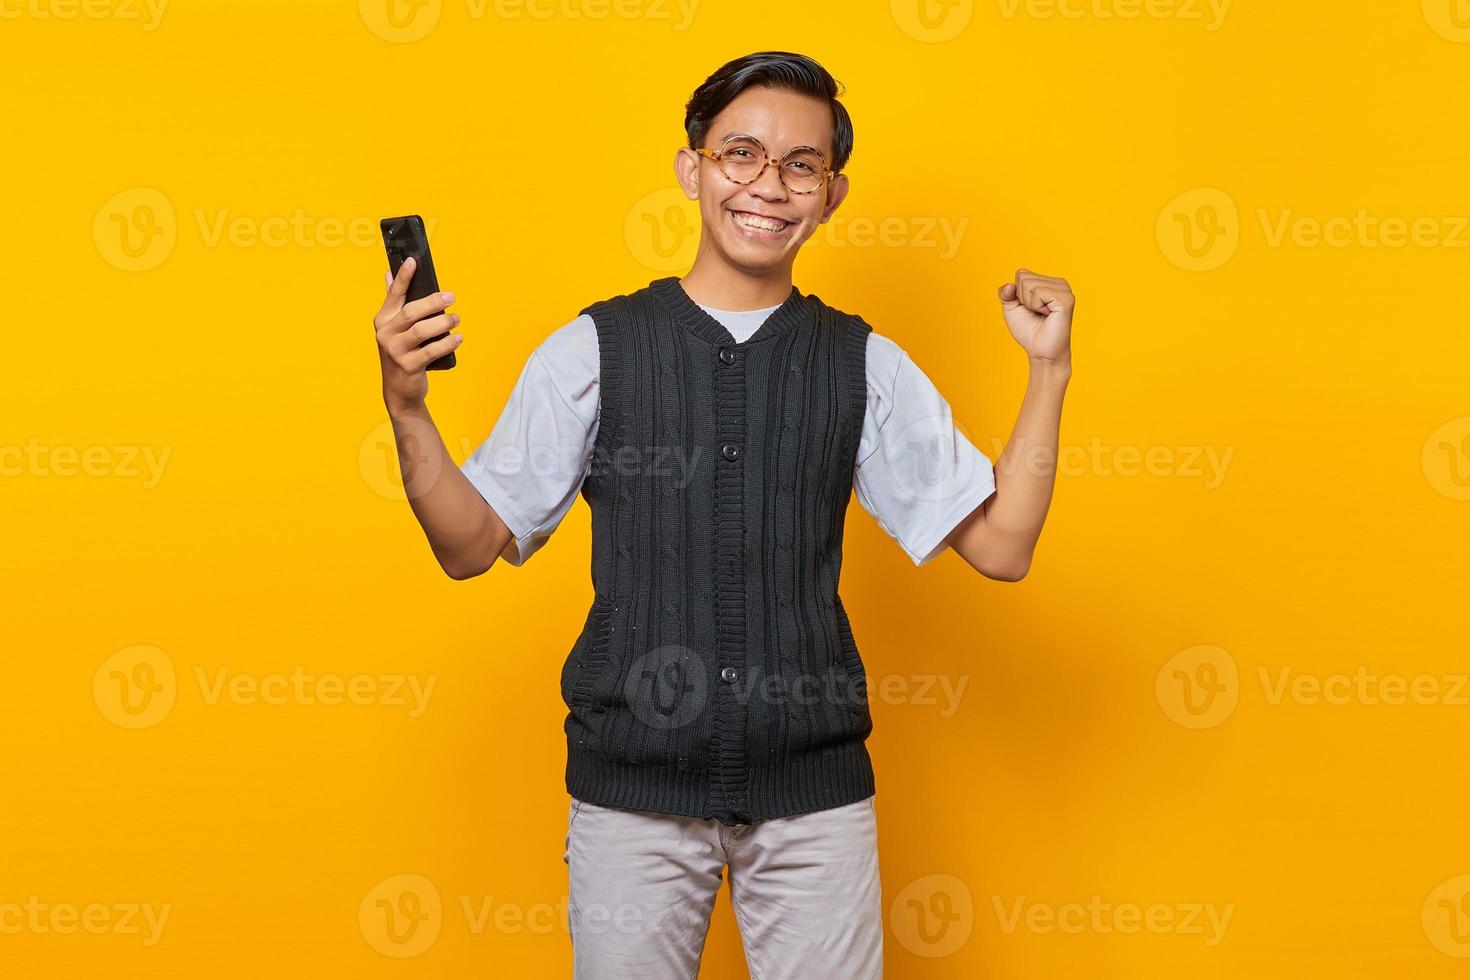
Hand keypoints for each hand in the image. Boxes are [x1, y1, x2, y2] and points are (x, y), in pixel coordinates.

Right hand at [374, 256, 463, 411]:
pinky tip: (458, 338)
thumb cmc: (401, 352)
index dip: (403, 277)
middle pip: (411, 312)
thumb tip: (389, 272)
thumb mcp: (394, 328)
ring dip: (444, 323)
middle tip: (451, 297)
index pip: (394, 294)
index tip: (413, 261)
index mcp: (383, 320)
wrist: (399, 390)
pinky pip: (431, 351)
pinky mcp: (408, 366)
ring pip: (422, 331)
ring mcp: (395, 351)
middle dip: (433, 302)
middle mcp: (385, 334)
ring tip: (456, 319)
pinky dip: (448, 343)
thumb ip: (394, 302)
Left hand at [997, 268, 1073, 364]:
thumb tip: (1009, 285)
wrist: (1041, 352)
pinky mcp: (1066, 298)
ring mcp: (1064, 289)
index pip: (1021, 273)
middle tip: (1036, 314)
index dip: (1017, 294)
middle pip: (1024, 277)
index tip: (1029, 308)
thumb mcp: (1012, 309)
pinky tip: (1048, 315)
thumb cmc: (1029, 331)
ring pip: (1029, 284)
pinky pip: (1038, 292)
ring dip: (1030, 304)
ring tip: (1043, 315)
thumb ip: (1006, 294)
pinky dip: (1036, 306)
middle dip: (1023, 299)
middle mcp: (1059, 283)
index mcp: (1049, 282)